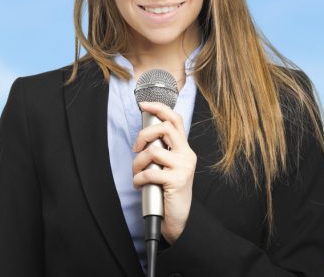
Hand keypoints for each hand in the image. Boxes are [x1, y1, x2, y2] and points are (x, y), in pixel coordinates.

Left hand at [131, 101, 196, 243]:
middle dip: (144, 134)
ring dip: (138, 162)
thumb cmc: (168, 191)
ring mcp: (184, 167)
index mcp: (184, 149)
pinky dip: (139, 178)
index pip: (175, 119)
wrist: (178, 218)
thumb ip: (160, 151)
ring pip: (153, 150)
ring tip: (137, 172)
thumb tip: (143, 136)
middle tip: (136, 147)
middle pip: (164, 127)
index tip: (143, 104)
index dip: (159, 108)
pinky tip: (139, 184)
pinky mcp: (177, 180)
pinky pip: (150, 172)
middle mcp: (187, 154)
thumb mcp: (167, 167)